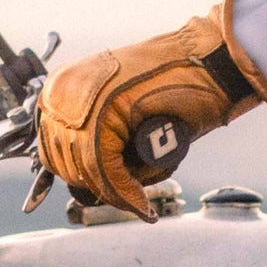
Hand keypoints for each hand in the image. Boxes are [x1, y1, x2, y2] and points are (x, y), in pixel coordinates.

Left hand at [36, 0, 266, 219]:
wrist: (212, 63)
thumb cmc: (181, 88)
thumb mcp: (127, 113)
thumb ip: (102, 142)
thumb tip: (90, 189)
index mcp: (64, 87)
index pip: (55, 151)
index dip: (85, 181)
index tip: (112, 196)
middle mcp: (64, 90)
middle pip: (65, 164)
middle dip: (102, 188)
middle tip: (133, 197)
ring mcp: (81, 98)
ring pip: (84, 169)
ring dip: (118, 190)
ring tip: (144, 191)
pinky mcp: (103, 111)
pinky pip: (103, 168)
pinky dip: (125, 192)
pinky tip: (142, 203)